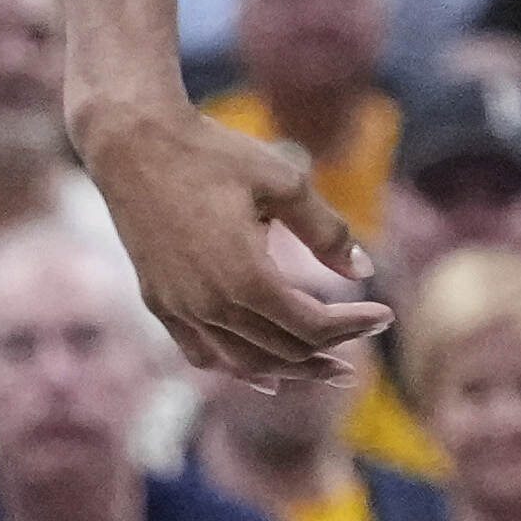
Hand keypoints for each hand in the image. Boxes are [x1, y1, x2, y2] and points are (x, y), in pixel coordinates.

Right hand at [85, 99, 382, 377]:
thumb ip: (328, 231)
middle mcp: (210, 306)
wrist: (133, 143)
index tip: (386, 313)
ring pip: (243, 363)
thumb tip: (366, 270)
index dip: (354, 326)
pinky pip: (201, 354)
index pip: (312, 326)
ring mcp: (179, 308)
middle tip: (365, 337)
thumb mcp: (286, 183)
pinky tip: (260, 376)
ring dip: (289, 370)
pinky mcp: (158, 301)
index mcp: (246, 279)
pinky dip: (235, 368)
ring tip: (327, 368)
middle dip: (330, 349)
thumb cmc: (214, 154)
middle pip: (283, 350)